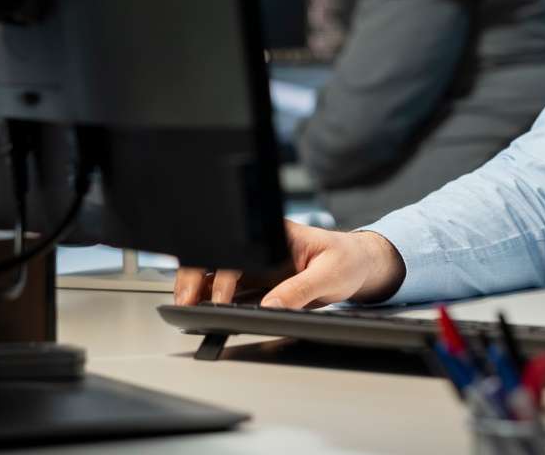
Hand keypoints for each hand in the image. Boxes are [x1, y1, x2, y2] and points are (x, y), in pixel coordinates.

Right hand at [172, 219, 405, 309]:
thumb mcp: (330, 274)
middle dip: (196, 277)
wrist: (358, 266)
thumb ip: (300, 289)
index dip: (222, 270)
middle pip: (218, 258)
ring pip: (217, 274)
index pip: (239, 249)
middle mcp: (261, 246)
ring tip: (188, 309)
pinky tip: (207, 311)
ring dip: (200, 290)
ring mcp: (257, 264)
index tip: (219, 296)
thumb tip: (270, 306)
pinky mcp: (259, 281)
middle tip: (186, 302)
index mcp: (276, 234)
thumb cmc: (347, 260)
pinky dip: (215, 300)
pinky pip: (231, 291)